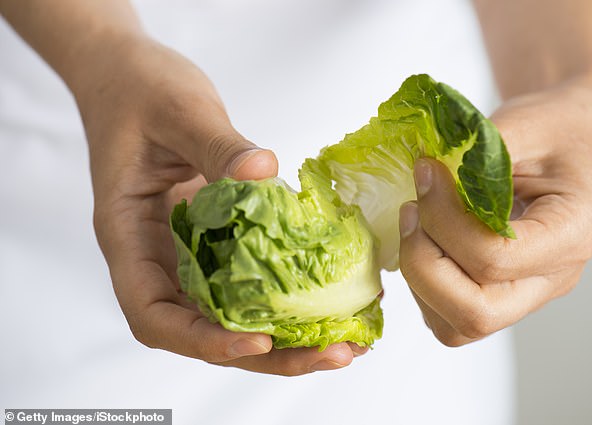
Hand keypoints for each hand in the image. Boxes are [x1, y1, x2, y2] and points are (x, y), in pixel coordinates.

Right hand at [77, 35, 363, 374]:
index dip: (202, 339)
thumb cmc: (138, 90)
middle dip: (267, 353)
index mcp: (129, 235)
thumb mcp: (178, 110)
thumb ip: (216, 143)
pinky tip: (333, 299)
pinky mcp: (216, 237)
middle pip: (202, 329)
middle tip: (334, 355)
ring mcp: (188, 250)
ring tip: (345, 343)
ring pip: (230, 313)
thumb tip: (262, 171)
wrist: (130, 75)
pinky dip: (286, 296)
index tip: (258, 340)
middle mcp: (157, 256)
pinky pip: (248, 278)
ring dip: (285, 336)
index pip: (153, 314)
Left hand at [398, 79, 591, 345]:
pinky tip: (423, 238)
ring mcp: (524, 294)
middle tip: (411, 210)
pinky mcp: (499, 293)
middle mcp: (550, 279)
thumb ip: (477, 152)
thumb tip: (422, 175)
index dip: (444, 219)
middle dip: (424, 263)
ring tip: (415, 221)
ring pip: (456, 325)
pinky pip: (448, 316)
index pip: (494, 259)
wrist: (576, 138)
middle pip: (475, 313)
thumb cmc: (561, 129)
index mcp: (570, 236)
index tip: (426, 173)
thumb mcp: (527, 123)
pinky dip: (422, 284)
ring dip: (419, 276)